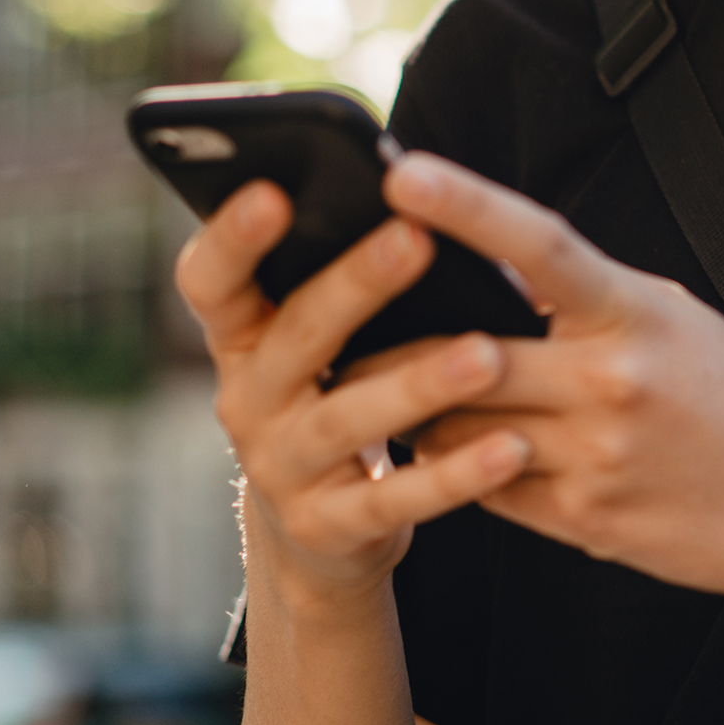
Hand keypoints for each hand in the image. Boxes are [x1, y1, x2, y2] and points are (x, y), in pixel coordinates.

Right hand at [174, 180, 534, 615]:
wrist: (322, 533)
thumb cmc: (338, 395)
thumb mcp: (321, 343)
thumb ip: (345, 280)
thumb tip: (426, 193)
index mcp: (242, 337)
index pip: (211, 281)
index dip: (232, 238)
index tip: (273, 191)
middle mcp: (247, 399)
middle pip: (296, 336)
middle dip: (354, 285)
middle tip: (414, 238)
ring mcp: (282, 467)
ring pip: (347, 418)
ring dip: (418, 384)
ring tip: (486, 354)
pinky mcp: (330, 526)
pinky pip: (397, 499)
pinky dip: (455, 475)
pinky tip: (511, 447)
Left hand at [385, 153, 723, 615]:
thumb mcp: (678, 323)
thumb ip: (592, 300)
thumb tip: (500, 266)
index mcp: (639, 314)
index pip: (540, 246)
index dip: (468, 204)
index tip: (405, 173)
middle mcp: (614, 382)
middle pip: (463, 354)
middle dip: (393, 348)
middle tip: (344, 333)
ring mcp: (596, 456)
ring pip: (458, 428)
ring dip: (419, 415)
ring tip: (393, 400)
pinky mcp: (584, 519)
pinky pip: (486, 489)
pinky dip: (462, 470)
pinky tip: (458, 459)